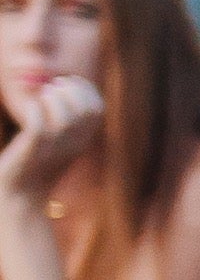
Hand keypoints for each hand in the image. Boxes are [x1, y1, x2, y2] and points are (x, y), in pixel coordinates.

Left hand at [0, 68, 101, 208]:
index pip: (97, 108)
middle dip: (71, 90)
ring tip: (40, 97)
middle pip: (86, 110)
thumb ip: (64, 120)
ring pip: (64, 118)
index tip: (67, 82)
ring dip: (53, 98)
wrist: (20, 197)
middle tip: (51, 88)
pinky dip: (34, 109)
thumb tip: (57, 87)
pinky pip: (37, 125)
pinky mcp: (31, 151)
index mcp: (82, 141)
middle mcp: (72, 144)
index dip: (85, 89)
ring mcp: (52, 148)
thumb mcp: (57, 143)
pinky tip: (29, 108)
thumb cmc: (34, 165)